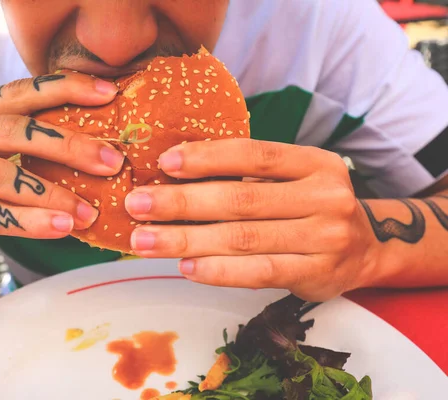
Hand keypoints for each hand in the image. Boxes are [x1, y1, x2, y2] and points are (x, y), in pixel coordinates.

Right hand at [0, 72, 123, 279]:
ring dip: (50, 194)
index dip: (63, 89)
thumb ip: (26, 150)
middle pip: (9, 130)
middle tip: (111, 162)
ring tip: (87, 212)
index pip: (15, 93)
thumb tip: (99, 147)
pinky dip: (27, 222)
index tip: (108, 93)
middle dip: (66, 146)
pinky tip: (60, 228)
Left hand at [124, 139, 378, 300]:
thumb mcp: (293, 179)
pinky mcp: (319, 274)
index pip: (255, 154)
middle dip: (182, 203)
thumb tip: (173, 175)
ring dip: (187, 240)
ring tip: (145, 241)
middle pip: (242, 200)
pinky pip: (260, 273)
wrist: (368, 247)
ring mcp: (326, 238)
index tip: (165, 163)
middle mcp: (325, 197)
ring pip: (244, 239)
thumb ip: (248, 176)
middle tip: (137, 205)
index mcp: (315, 162)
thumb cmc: (311, 206)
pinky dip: (219, 270)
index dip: (208, 158)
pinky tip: (186, 267)